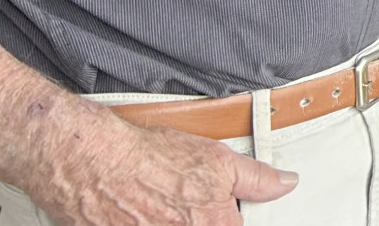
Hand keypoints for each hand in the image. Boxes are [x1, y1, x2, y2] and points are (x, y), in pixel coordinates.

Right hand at [27, 114, 295, 225]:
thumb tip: (286, 184)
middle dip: (204, 218)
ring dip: (174, 218)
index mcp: (215, 225)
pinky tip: (143, 212)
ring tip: (159, 205)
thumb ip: (257, 178)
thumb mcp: (217, 159)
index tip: (229, 213)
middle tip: (185, 202)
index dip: (235, 220)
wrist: (92, 163)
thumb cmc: (149, 158)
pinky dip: (147, 221)